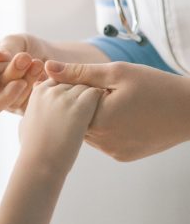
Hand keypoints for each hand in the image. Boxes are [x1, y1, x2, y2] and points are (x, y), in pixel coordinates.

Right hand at [0, 34, 48, 113]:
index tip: (4, 61)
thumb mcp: (16, 41)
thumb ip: (6, 48)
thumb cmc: (27, 45)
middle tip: (25, 57)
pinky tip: (44, 76)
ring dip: (26, 80)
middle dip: (11, 72)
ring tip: (38, 63)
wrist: (49, 56)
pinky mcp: (22, 108)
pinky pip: (26, 106)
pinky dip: (36, 90)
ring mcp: (6, 100)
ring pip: (11, 100)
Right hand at [19, 79, 102, 175]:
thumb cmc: (33, 149)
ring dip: (92, 97)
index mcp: (39, 91)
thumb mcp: (25, 123)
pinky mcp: (80, 107)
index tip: (73, 105)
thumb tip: (29, 111)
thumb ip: (31, 111)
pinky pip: (96, 94)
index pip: (60, 78)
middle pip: (74, 80)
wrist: (40, 164)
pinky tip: (101, 115)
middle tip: (88, 107)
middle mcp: (52, 90)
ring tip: (98, 111)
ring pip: (86, 85)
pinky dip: (100, 102)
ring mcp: (65, 98)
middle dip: (81, 92)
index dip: (69, 91)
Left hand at [46, 60, 189, 160]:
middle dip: (78, 104)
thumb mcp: (116, 72)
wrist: (189, 111)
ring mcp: (113, 151)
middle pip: (76, 120)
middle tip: (92, 86)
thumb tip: (48, 67)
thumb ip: (80, 72)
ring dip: (90, 116)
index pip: (67, 105)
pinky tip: (118, 113)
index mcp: (99, 120)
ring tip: (106, 98)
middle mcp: (103, 141)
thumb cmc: (154, 86)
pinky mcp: (123, 156)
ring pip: (88, 131)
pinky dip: (104, 126)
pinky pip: (103, 140)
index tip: (75, 78)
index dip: (68, 89)